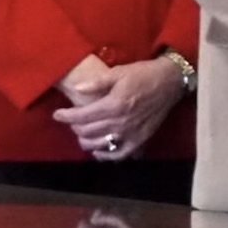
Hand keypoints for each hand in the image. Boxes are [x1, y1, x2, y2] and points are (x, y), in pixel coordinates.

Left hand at [52, 57, 185, 160]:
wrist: (170, 81)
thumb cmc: (144, 74)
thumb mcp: (119, 72)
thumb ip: (97, 82)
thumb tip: (77, 89)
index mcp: (114, 104)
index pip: (82, 116)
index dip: (66, 116)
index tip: (57, 114)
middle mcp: (121, 121)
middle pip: (88, 131)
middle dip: (75, 127)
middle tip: (72, 121)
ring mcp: (131, 133)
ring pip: (100, 144)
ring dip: (86, 141)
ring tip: (82, 134)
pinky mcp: (140, 139)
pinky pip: (120, 154)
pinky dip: (106, 156)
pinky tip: (98, 151)